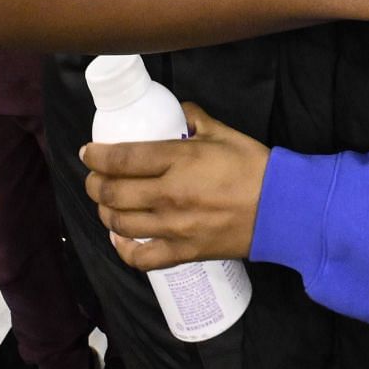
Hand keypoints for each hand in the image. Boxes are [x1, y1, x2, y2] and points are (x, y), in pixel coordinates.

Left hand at [82, 103, 267, 268]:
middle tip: (93, 178)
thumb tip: (179, 111)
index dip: (97, 155)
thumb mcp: (224, 133)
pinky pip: (141, 257)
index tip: (87, 153)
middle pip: (113, 192)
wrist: (281, 209)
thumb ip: (196, 119)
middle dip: (94, 184)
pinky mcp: (183, 252)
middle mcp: (169, 195)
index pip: (123, 158)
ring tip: (105, 203)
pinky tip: (119, 237)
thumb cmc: (254, 168)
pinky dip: (123, 248)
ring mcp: (174, 227)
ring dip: (104, 211)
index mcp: (179, 161)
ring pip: (121, 222)